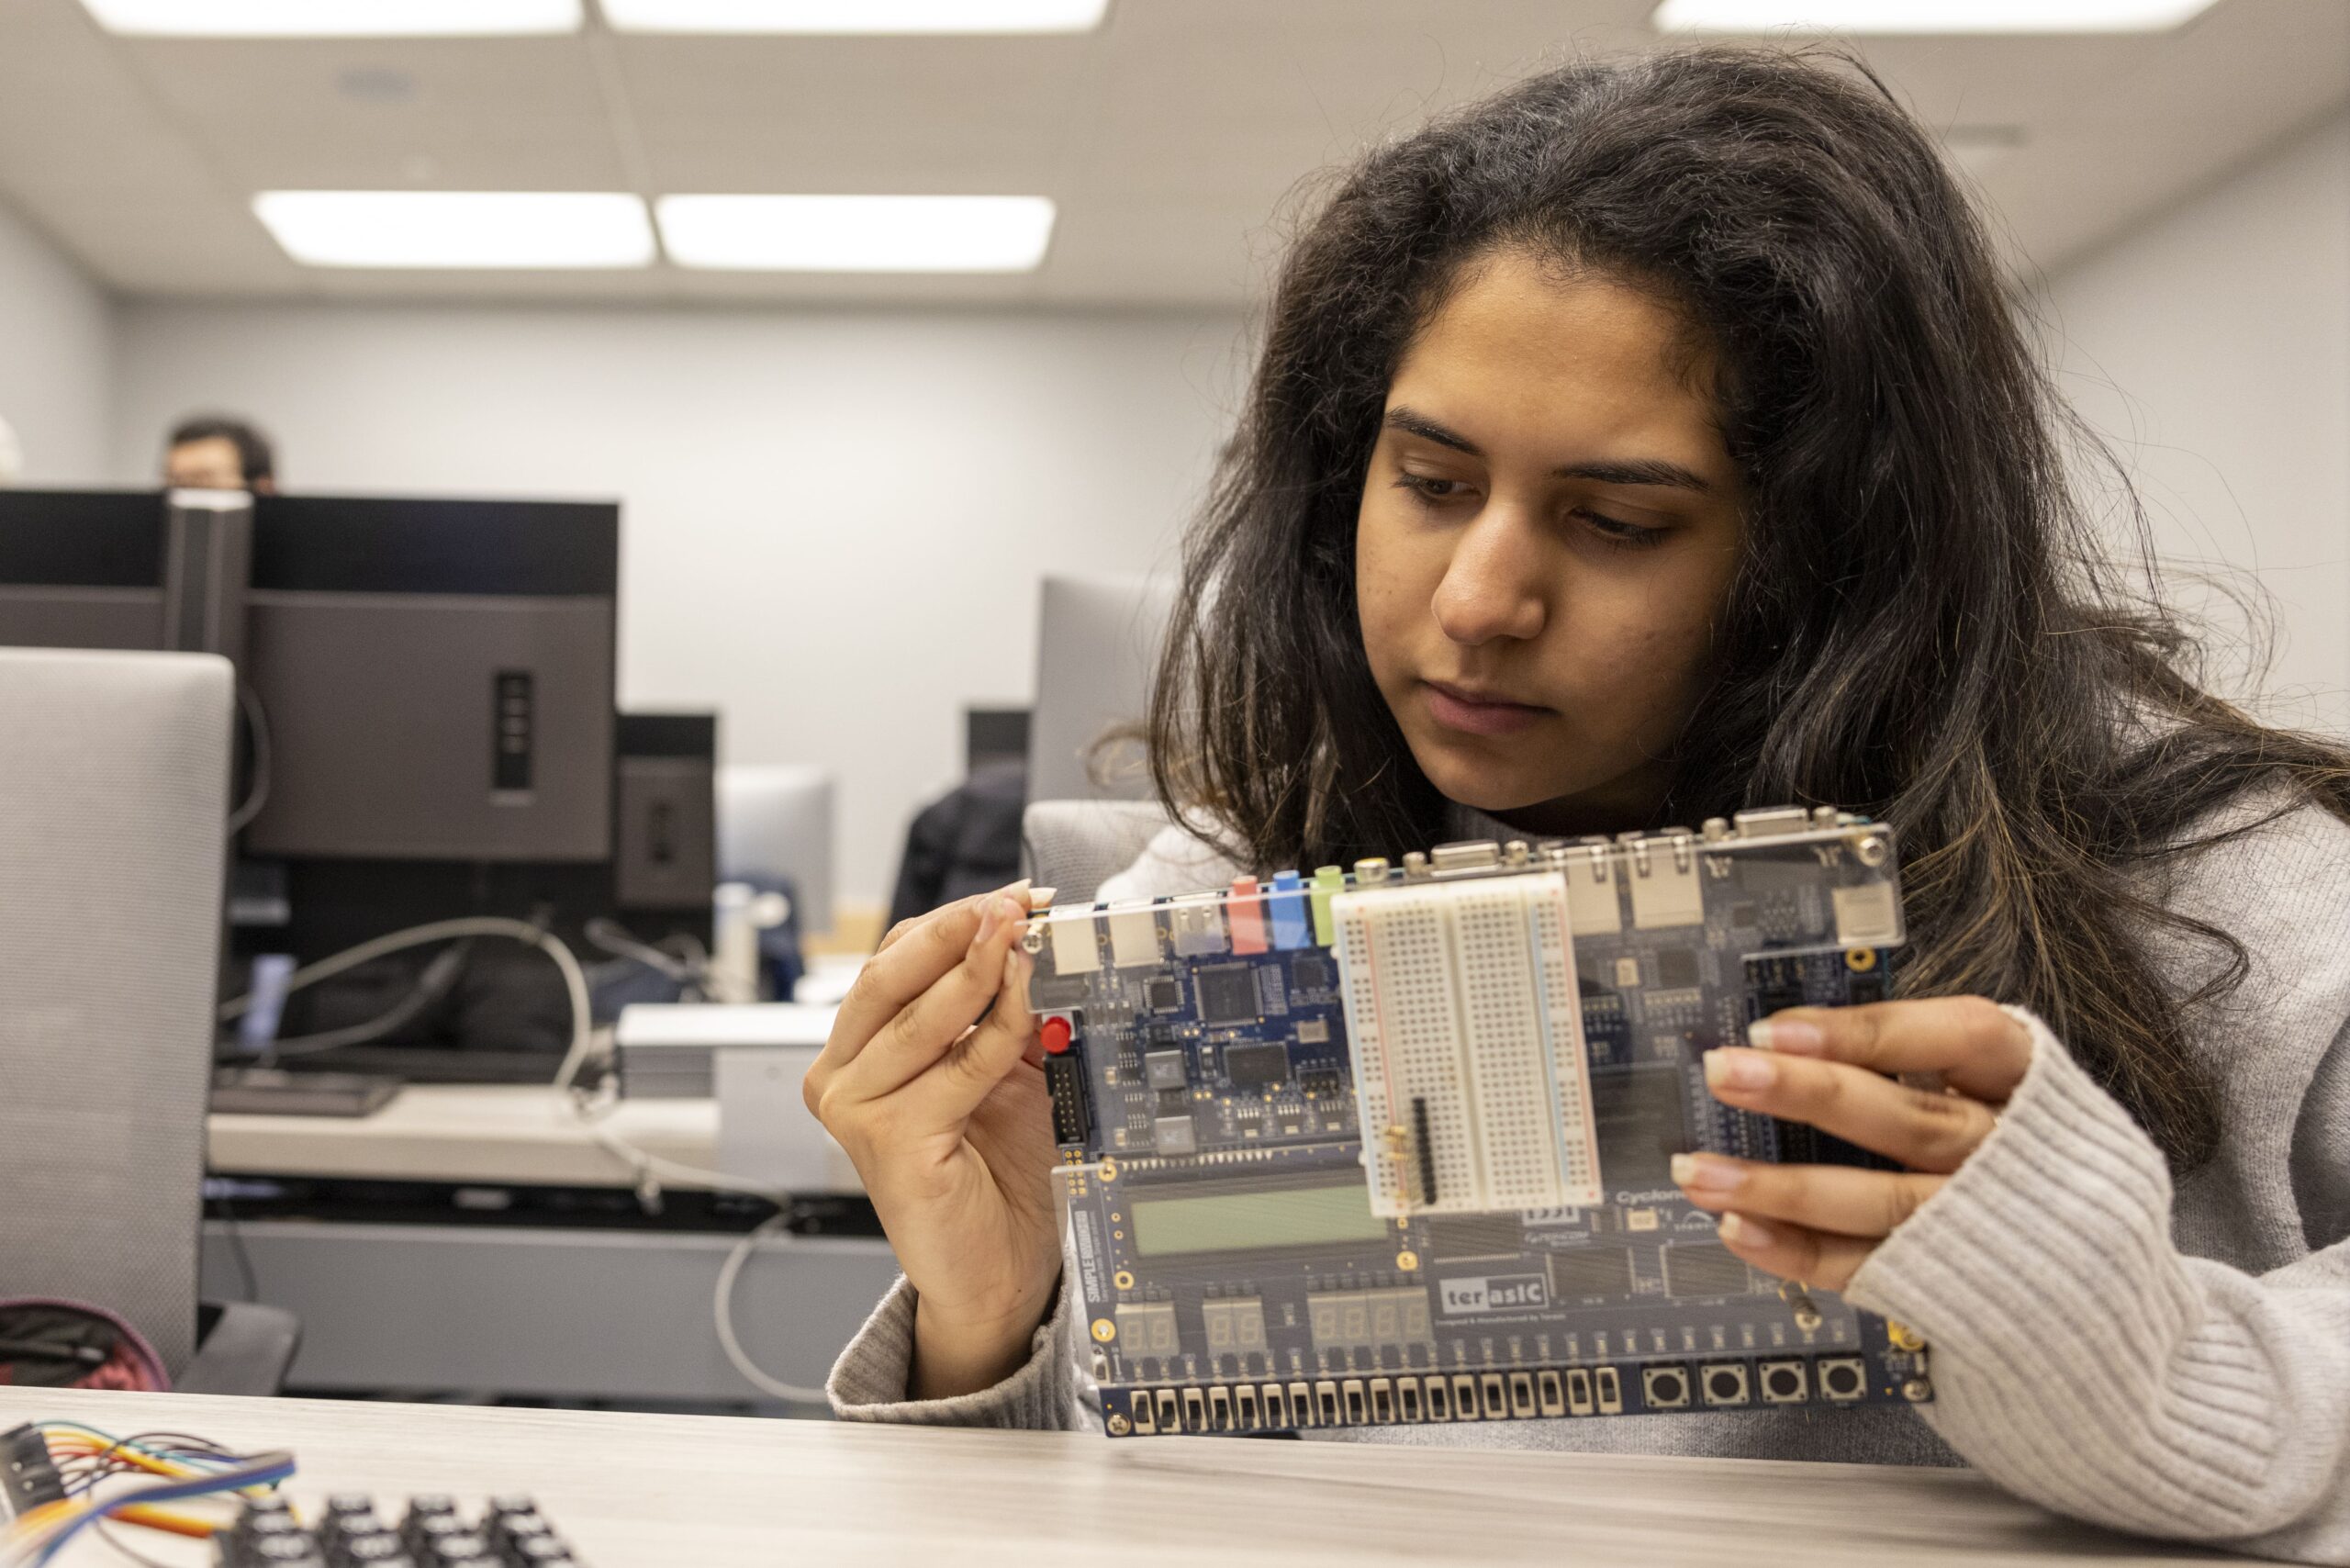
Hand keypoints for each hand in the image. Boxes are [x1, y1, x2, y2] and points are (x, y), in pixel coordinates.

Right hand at [804, 884, 1061, 1398]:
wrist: (996, 1268)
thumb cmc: (994, 1174)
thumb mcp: (1002, 1070)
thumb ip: (1000, 1011)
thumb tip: (1030, 939)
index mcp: (857, 1053)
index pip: (891, 961)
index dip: (949, 921)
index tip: (1010, 897)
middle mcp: (841, 1079)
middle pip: (890, 977)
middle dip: (957, 931)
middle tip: (1010, 904)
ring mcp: (856, 1112)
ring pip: (920, 1018)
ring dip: (978, 971)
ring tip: (1019, 937)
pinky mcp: (887, 1143)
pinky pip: (955, 1068)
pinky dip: (996, 1030)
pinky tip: (1026, 1007)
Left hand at [1673, 996, 2033, 1291]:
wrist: (2108, 1303)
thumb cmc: (2032, 1173)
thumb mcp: (2012, 1103)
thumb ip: (1927, 1070)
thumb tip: (1795, 1042)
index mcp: (2039, 1091)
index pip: (1962, 1038)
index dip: (1868, 1032)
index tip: (1776, 1028)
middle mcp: (2016, 1160)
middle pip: (1908, 1120)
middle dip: (1806, 1093)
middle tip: (1722, 1072)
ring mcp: (1989, 1232)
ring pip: (1878, 1202)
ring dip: (1778, 1186)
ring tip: (1698, 1170)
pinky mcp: (1955, 1290)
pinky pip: (1867, 1269)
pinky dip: (1797, 1252)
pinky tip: (1738, 1229)